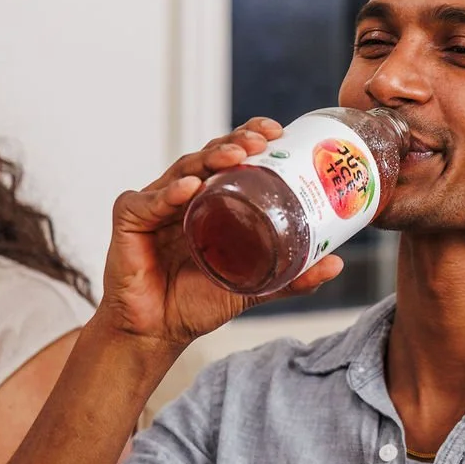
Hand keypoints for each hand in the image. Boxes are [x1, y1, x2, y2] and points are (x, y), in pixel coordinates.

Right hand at [98, 117, 343, 349]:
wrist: (159, 332)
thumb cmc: (197, 302)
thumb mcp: (252, 286)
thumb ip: (290, 277)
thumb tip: (336, 265)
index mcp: (210, 201)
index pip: (230, 158)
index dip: (251, 137)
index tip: (278, 131)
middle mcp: (182, 195)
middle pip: (208, 156)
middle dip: (235, 142)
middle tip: (262, 141)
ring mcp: (154, 205)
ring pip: (181, 170)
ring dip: (208, 158)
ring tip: (235, 155)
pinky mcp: (128, 221)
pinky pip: (147, 203)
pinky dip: (167, 194)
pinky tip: (188, 188)